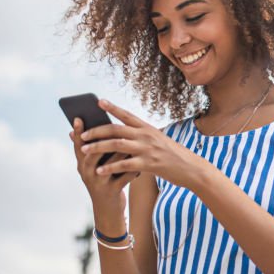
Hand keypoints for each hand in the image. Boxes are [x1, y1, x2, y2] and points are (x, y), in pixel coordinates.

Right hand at [69, 116, 132, 216]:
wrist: (108, 210)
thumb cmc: (104, 181)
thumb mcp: (95, 168)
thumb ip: (94, 150)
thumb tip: (92, 128)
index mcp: (82, 165)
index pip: (78, 145)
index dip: (79, 132)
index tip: (79, 117)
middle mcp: (87, 173)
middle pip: (91, 152)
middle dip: (101, 138)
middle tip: (111, 124)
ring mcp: (98, 183)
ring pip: (110, 163)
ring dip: (121, 151)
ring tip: (131, 140)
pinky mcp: (112, 191)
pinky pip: (124, 176)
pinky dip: (133, 168)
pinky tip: (142, 161)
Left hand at [78, 99, 203, 188]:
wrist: (191, 168)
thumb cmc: (173, 155)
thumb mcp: (158, 140)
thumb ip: (142, 136)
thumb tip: (122, 134)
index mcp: (148, 128)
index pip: (127, 115)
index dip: (112, 108)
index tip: (98, 102)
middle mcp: (146, 135)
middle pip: (116, 129)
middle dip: (97, 131)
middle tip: (83, 134)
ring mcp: (147, 149)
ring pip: (116, 145)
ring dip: (98, 147)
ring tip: (84, 150)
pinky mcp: (149, 164)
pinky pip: (124, 164)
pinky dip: (110, 167)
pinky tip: (99, 171)